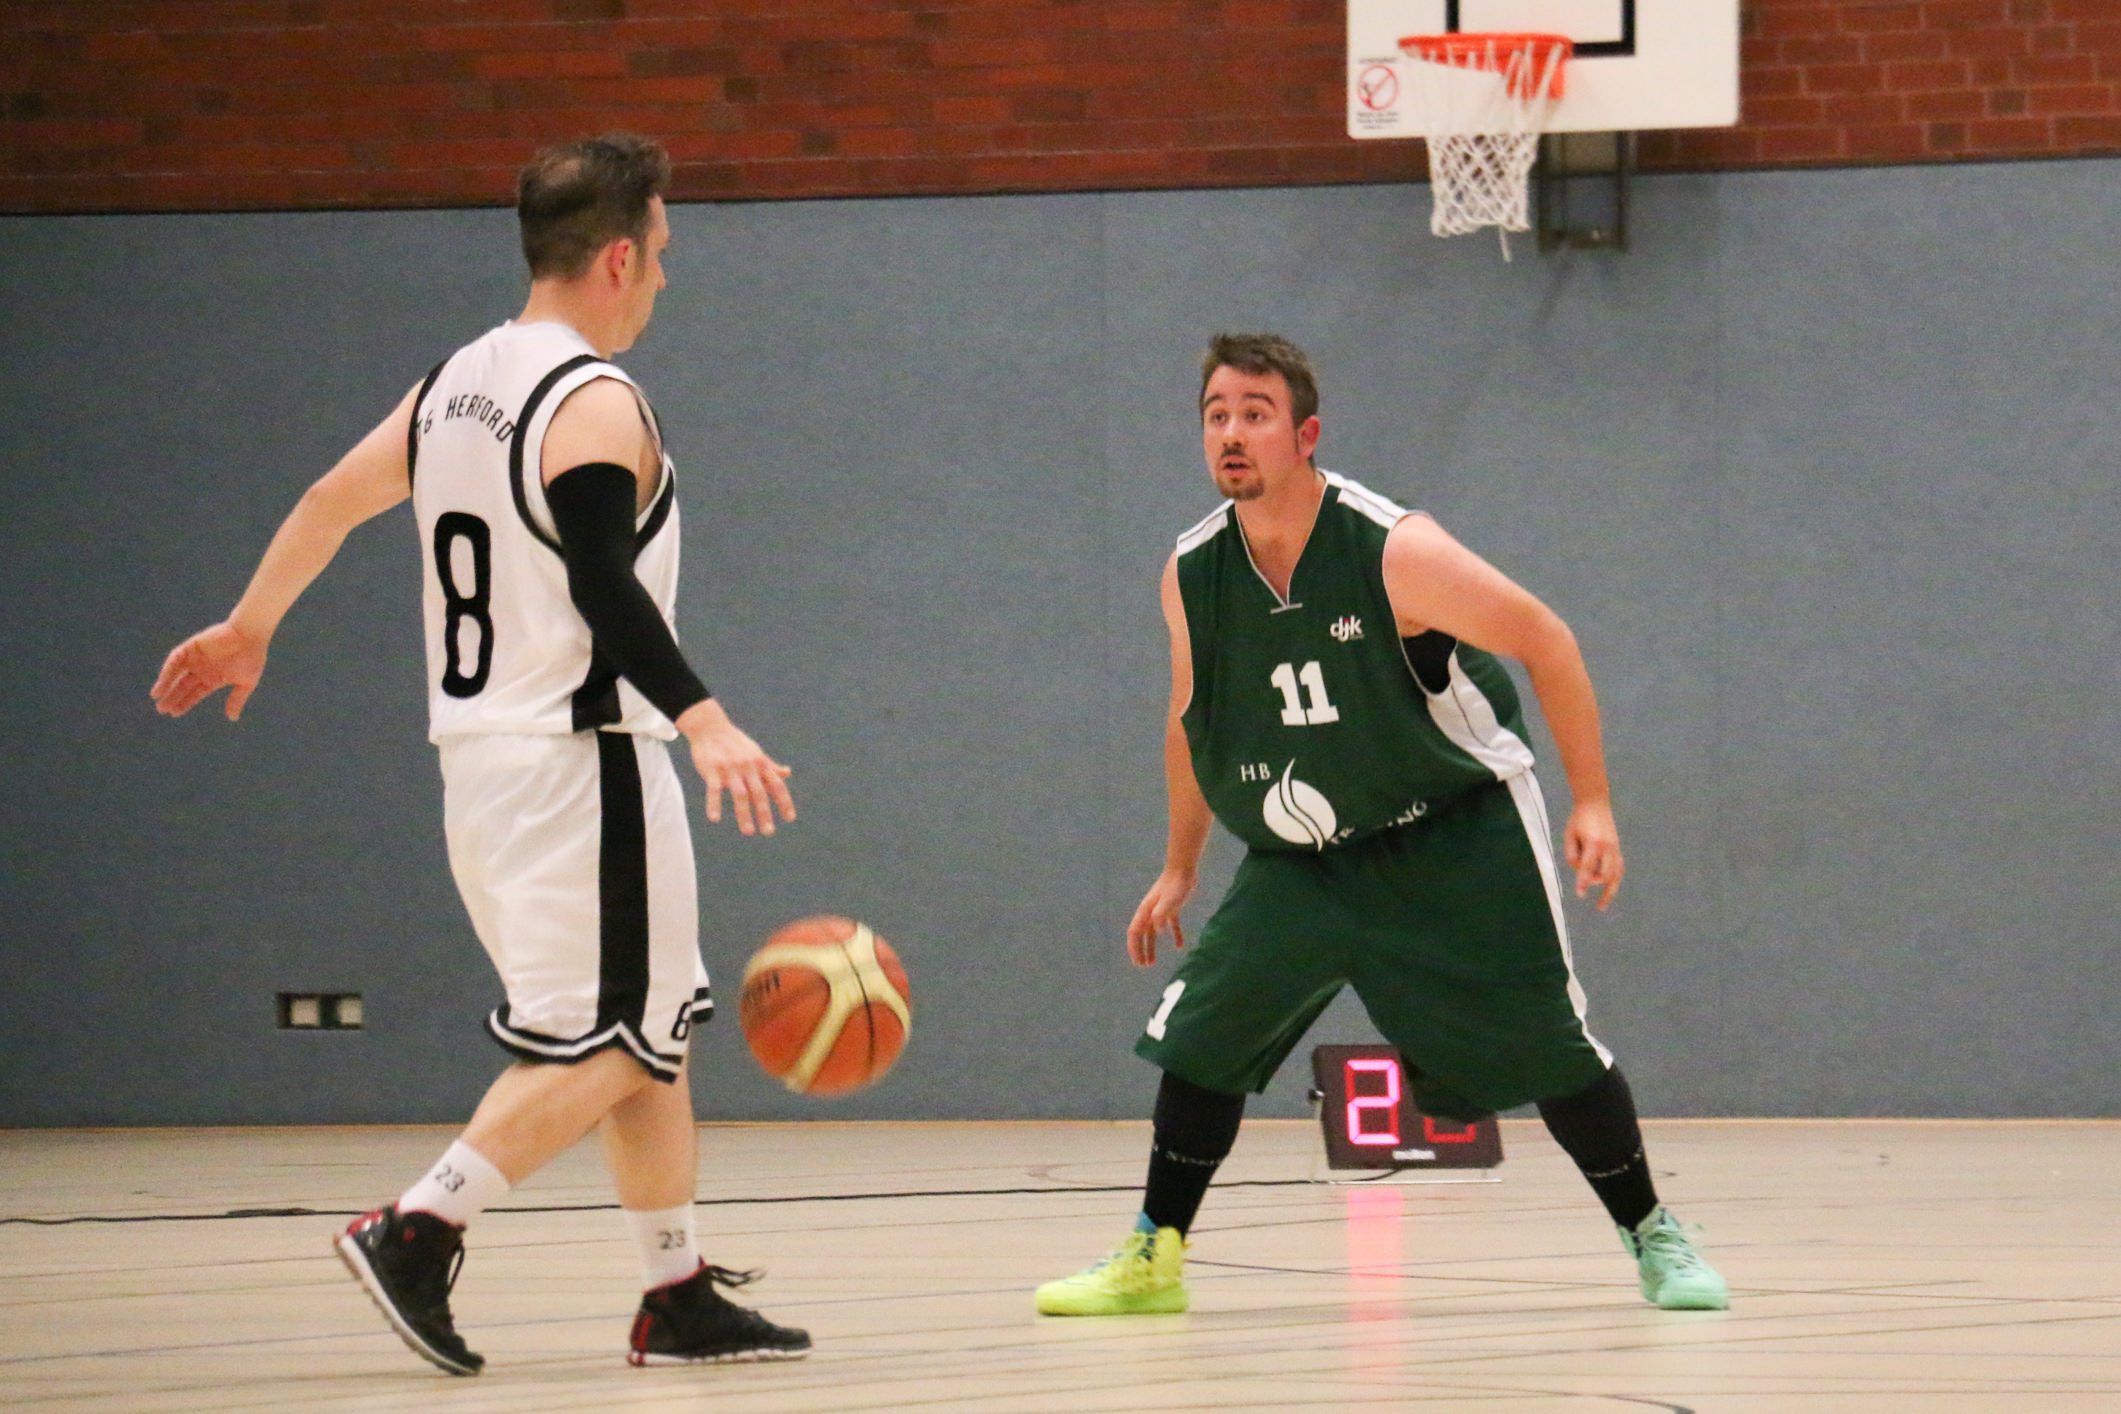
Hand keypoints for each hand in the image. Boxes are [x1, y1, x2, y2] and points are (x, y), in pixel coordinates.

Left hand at [151, 622, 267, 720]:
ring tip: (156, 696)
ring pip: (176, 673)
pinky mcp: (191, 647)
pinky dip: (168, 670)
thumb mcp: (246, 682)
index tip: (174, 714)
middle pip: (183, 685)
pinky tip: (163, 680)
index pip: (195, 693)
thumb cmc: (252, 656)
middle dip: (172, 697)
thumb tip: (233, 718)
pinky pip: (175, 659)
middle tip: (161, 709)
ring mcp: (195, 658)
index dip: (184, 703)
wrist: (250, 633)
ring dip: (166, 684)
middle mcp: (202, 669)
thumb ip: (237, 700)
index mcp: (214, 678)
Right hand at [676, 699, 794, 836]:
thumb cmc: (735, 743)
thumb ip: (771, 766)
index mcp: (760, 764)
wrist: (711, 727)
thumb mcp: (756, 753)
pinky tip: (714, 818)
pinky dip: (714, 804)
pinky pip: (714, 789)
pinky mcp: (712, 769)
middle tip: (769, 832)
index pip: (776, 785)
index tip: (790, 818)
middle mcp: (748, 767)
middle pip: (759, 793)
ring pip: (740, 794)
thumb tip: (787, 773)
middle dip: (765, 813)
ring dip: (744, 814)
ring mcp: (730, 769)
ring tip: (748, 832)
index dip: (784, 801)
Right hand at [1126, 867, 1196, 966]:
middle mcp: (1149, 912)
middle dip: (1140, 951)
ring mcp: (1160, 910)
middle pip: (1141, 935)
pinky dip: (1174, 936)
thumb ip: (1162, 915)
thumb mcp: (1169, 901)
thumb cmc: (1175, 885)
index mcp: (1145, 912)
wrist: (1183, 869)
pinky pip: (1171, 926)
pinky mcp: (1172, 908)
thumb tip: (1158, 931)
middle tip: (1144, 966)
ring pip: (1153, 933)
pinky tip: (1180, 946)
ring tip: (1153, 962)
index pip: (1135, 934)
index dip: (1134, 949)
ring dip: (1151, 947)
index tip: (1138, 963)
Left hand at [1564, 799, 1622, 910]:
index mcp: (1593, 843)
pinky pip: (1619, 868)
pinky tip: (1609, 889)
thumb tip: (1579, 872)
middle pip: (1606, 874)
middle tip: (1583, 888)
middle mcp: (1607, 847)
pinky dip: (1614, 880)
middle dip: (1595, 883)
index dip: (1582, 882)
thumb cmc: (1579, 820)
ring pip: (1617, 874)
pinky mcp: (1617, 849)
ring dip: (1609, 889)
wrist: (1596, 804)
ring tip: (1602, 903)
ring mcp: (1615, 848)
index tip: (1580, 895)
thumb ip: (1572, 855)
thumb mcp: (1569, 835)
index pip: (1587, 867)